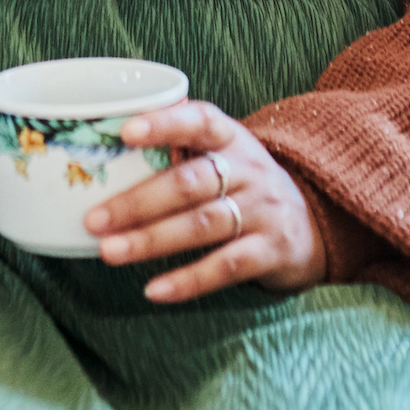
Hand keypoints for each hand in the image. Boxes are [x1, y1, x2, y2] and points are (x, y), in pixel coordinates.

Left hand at [83, 100, 323, 301]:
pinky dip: (188, 279)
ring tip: (109, 252)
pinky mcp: (271, 251)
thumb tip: (110, 131)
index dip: (163, 124)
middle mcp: (248, 169)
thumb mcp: (223, 150)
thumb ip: (178, 140)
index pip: (198, 120)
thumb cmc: (243, 180)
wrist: (315, 221)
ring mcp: (262, 211)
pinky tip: (153, 289)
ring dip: (151, 240)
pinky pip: (225, 266)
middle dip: (137, 202)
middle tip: (94, 219)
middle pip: (189, 183)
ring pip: (202, 225)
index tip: (124, 132)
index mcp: (229, 136)